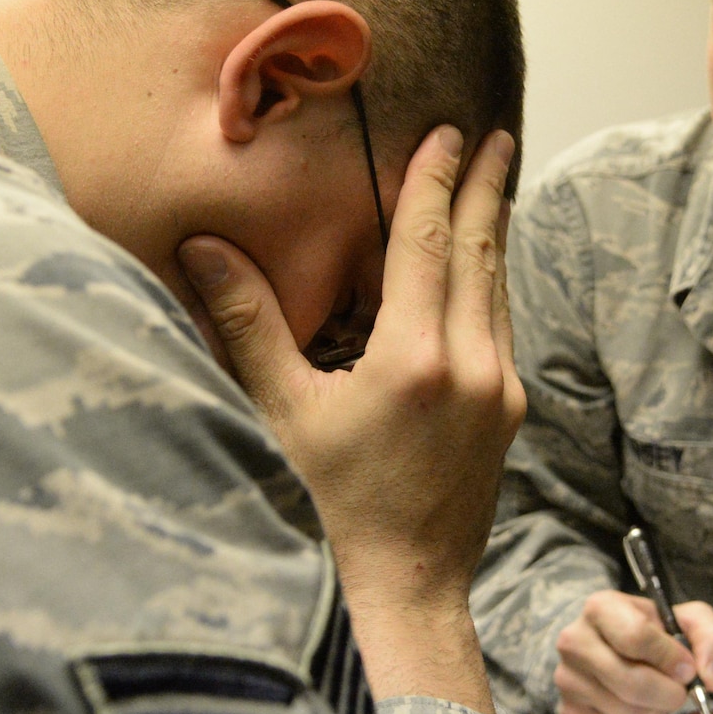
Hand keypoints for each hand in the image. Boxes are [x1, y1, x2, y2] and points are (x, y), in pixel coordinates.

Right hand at [178, 126, 523, 713]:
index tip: (449, 133)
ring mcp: (498, 386)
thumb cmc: (334, 501)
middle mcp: (470, 363)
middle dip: (486, 188)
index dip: (435, 181)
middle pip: (480, 251)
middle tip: (496, 133)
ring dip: (494, 228)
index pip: (427, 243)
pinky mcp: (509, 408)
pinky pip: (502, 322)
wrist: (408, 580)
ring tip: (497, 180)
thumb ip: (247, 322)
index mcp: (415, 357)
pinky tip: (486, 261)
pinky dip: (493, 278)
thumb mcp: (283, 412)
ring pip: (497, 285)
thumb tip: (204, 247)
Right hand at [554, 591, 712, 713]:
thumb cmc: (658, 634)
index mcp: (601, 607)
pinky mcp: (568, 709)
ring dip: (654, 713)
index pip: (637, 637)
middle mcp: (573, 640)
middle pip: (630, 681)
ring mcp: (566, 677)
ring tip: (659, 698)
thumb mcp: (691, 621)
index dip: (671, 659)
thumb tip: (710, 678)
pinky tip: (639, 708)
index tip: (687, 669)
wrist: (620, 650)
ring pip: (624, 710)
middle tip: (679, 692)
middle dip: (668, 694)